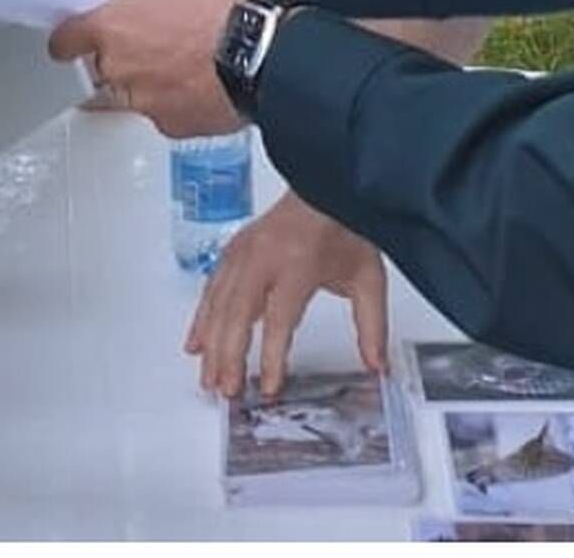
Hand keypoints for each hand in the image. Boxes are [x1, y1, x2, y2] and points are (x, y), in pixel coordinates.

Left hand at [49, 0, 249, 137]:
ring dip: (152, 81)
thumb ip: (148, 0)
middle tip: (157, 43)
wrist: (261, 52)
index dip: (69, 39)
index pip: (65, 40)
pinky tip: (204, 85)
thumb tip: (150, 5)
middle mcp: (118, 68)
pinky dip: (178, 103)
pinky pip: (165, 113)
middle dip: (123, 57)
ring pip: (135, 93)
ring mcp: (143, 101)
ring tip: (190, 64)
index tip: (71, 41)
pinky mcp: (171, 126)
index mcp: (112, 26)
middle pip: (104, 67)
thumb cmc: (225, 10)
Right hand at [186, 191, 388, 399]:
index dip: (272, 357)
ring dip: (211, 343)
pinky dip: (201, 317)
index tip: (269, 387)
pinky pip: (211, 286)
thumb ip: (372, 326)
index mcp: (298, 263)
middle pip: (238, 313)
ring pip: (219, 302)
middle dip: (229, 356)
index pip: (280, 319)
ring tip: (208, 378)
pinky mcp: (235, 248)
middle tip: (226, 392)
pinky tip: (196, 341)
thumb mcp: (367, 278)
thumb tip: (377, 367)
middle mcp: (265, 257)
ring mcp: (245, 251)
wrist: (327, 182)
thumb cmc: (344, 225)